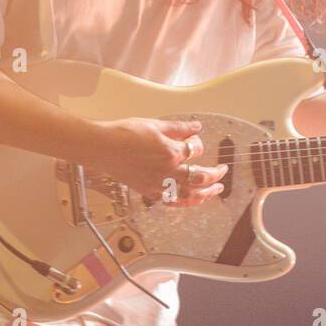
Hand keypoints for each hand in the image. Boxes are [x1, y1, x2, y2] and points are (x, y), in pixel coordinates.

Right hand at [88, 117, 227, 206]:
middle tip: (222, 171)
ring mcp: (159, 184)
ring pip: (190, 195)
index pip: (195, 149)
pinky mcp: (149, 191)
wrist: (102, 147)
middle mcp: (168, 171)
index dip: (198, 143)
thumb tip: (195, 126)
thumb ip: (178, 127)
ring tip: (215, 190)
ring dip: (206, 194)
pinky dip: (185, 202)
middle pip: (200, 177)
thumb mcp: (154, 124)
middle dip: (215, 175)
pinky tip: (190, 200)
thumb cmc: (123, 134)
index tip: (195, 139)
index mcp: (171, 152)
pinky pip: (172, 201)